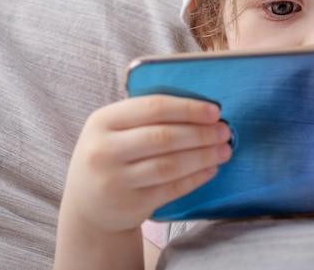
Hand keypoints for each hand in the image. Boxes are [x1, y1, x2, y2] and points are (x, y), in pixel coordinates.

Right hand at [60, 95, 232, 234]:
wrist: (89, 206)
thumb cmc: (112, 157)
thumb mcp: (115, 130)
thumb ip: (148, 117)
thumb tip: (202, 111)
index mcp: (102, 121)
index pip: (152, 108)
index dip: (188, 108)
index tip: (215, 111)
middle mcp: (103, 150)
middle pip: (164, 137)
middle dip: (201, 133)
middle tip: (224, 131)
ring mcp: (115, 180)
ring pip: (170, 165)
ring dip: (203, 156)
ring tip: (224, 150)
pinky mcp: (130, 205)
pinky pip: (171, 188)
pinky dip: (195, 177)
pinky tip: (210, 169)